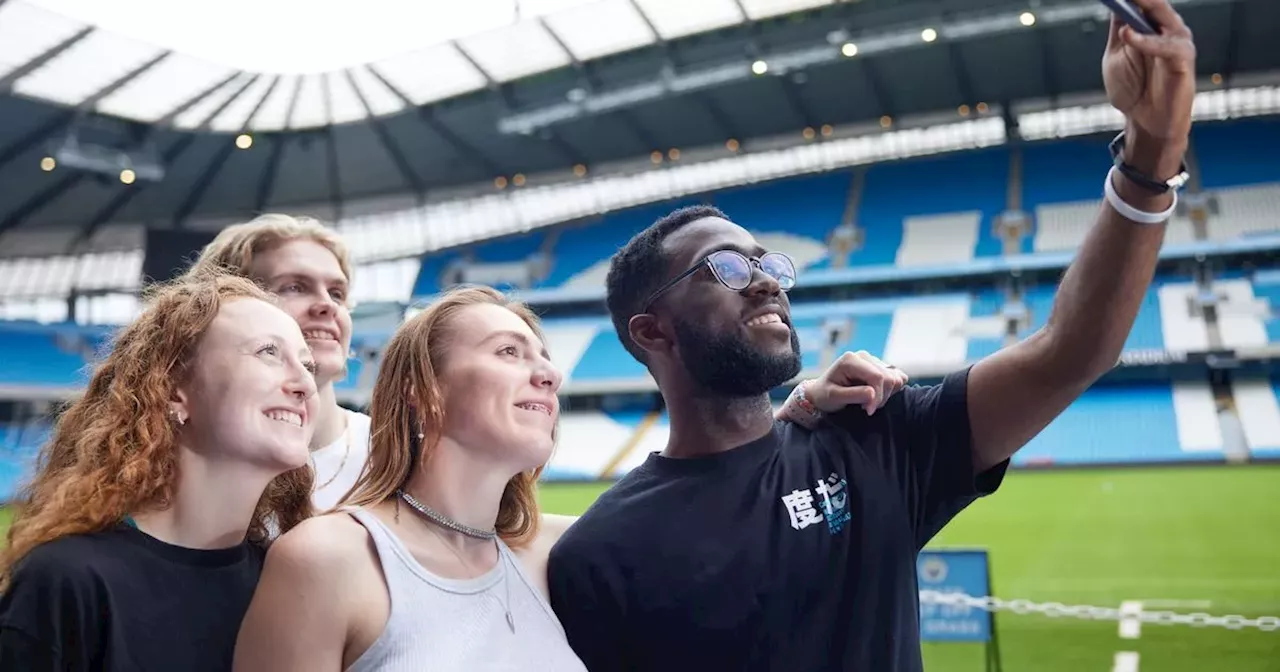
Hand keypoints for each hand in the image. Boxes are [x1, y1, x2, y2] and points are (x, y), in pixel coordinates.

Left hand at [806, 351, 908, 415]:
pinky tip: (875, 395)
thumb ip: (853, 395)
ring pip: (896, 378)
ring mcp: (874, 360)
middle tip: (865, 407)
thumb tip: (872, 393)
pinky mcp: (881, 367)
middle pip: (889, 378)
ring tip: (868, 402)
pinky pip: (899, 378)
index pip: (877, 377)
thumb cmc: (825, 396)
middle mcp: (864, 356)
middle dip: (880, 397)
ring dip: (885, 395)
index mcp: (851, 359)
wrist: (821, 393)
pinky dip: (890, 391)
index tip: (868, 411)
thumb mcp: (834, 397)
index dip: (877, 396)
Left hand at [1102, 0, 1196, 176]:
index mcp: (1152, 26)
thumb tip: (1116, 4)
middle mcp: (1168, 29)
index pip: (1143, 2)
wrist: (1144, 121)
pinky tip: (1128, 35)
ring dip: (1144, 7)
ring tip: (1127, 2)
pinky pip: (1167, 46)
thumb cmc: (1132, 89)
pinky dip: (1146, 40)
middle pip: (1155, 4)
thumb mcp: (1117, 55)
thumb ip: (1119, 31)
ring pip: (1164, 17)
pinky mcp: (1183, 60)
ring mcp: (1178, 43)